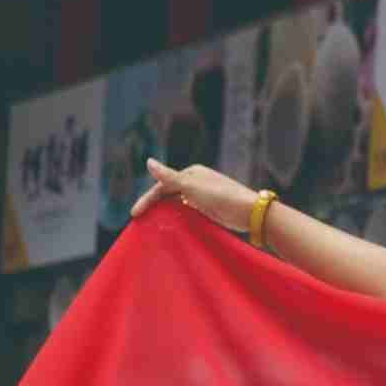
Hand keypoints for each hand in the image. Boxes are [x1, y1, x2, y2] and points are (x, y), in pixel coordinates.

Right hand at [130, 159, 259, 230]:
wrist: (249, 212)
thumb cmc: (220, 196)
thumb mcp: (191, 186)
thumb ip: (169, 176)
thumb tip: (148, 161)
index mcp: (191, 173)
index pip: (162, 185)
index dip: (147, 199)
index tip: (135, 214)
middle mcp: (197, 182)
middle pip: (169, 193)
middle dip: (154, 204)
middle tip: (140, 219)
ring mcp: (203, 196)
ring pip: (178, 202)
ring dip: (165, 210)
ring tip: (152, 223)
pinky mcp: (210, 208)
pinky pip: (188, 211)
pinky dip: (178, 216)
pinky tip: (172, 225)